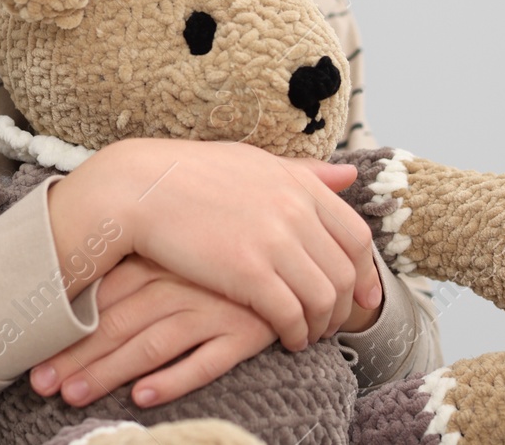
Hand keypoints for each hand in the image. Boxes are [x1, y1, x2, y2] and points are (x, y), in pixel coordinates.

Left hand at [30, 252, 277, 408]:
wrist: (299, 254)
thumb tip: (81, 292)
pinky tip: (144, 398)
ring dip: (110, 372)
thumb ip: (137, 266)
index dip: (67, 329)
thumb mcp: (179, 248)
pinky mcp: (245, 332)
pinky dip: (174, 380)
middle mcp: (180, 282)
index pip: (102, 296)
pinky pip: (206, 360)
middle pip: (117, 323)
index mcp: (160, 259)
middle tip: (41, 385)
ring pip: (151, 344)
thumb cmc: (225, 252)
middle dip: (76, 357)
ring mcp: (213, 308)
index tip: (34, 355)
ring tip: (74, 396)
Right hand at [87, 139, 382, 351]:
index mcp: (298, 184)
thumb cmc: (190, 175)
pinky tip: (286, 339)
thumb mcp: (254, 164)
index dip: (365, 272)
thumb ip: (303, 174)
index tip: (362, 296)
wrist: (140, 187)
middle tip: (330, 323)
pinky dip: (296, 333)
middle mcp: (295, 211)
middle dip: (344, 306)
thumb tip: (349, 177)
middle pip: (344, 272)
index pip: (356, 235)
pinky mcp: (249, 273)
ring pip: (324, 298)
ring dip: (321, 325)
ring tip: (307, 335)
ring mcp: (274, 241)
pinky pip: (292, 315)